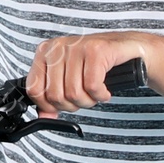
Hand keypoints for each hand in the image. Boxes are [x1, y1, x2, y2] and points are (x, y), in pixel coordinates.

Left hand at [26, 33, 148, 114]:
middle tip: (85, 98)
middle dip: (73, 105)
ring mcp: (77, 46)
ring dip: (89, 101)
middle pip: (55, 95)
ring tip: (95, 93)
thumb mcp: (69, 79)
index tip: (62, 106)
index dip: (48, 105)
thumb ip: (53, 97)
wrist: (129, 48)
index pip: (34, 89)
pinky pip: (92, 87)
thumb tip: (44, 116)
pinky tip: (104, 90)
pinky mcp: (96, 50)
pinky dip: (100, 95)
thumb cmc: (98, 62)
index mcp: (45, 52)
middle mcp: (58, 47)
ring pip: (74, 93)